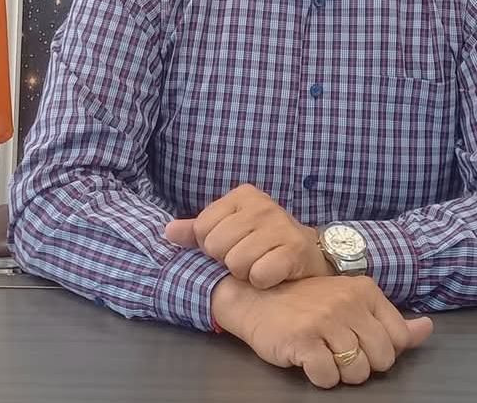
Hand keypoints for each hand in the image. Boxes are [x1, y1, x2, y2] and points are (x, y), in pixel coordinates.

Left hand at [164, 184, 329, 288]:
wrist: (309, 253)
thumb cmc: (263, 240)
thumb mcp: (230, 229)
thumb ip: (198, 231)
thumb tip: (167, 232)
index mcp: (242, 195)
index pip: (202, 228)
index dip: (211, 246)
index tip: (231, 245)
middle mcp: (261, 205)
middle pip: (217, 247)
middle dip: (227, 260)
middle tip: (246, 257)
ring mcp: (279, 225)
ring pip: (236, 263)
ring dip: (245, 273)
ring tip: (259, 265)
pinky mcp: (294, 250)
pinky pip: (259, 275)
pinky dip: (262, 281)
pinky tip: (273, 274)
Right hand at [211, 274, 433, 388]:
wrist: (258, 297)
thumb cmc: (307, 303)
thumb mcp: (352, 302)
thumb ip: (390, 320)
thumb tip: (427, 329)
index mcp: (365, 291)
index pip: (398, 338)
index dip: (381, 351)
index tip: (360, 343)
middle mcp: (349, 302)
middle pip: (381, 360)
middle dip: (363, 365)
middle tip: (339, 351)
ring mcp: (326, 320)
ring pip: (357, 372)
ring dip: (340, 373)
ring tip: (323, 354)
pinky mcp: (304, 340)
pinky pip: (327, 378)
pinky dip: (319, 377)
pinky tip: (308, 360)